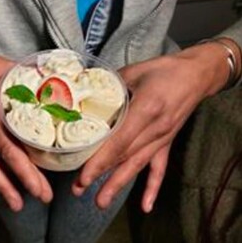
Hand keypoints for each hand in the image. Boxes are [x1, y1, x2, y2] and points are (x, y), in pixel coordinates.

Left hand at [72, 43, 231, 211]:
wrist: (196, 74)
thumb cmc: (164, 70)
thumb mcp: (133, 72)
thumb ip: (109, 86)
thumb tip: (86, 95)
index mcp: (146, 109)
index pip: (119, 142)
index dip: (100, 161)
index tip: (83, 175)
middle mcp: (155, 128)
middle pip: (124, 157)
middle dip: (101, 175)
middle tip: (79, 189)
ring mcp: (162, 138)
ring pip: (138, 165)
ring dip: (118, 184)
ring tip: (101, 202)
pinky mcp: (167, 142)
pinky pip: (160, 167)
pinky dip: (153, 188)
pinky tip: (145, 206)